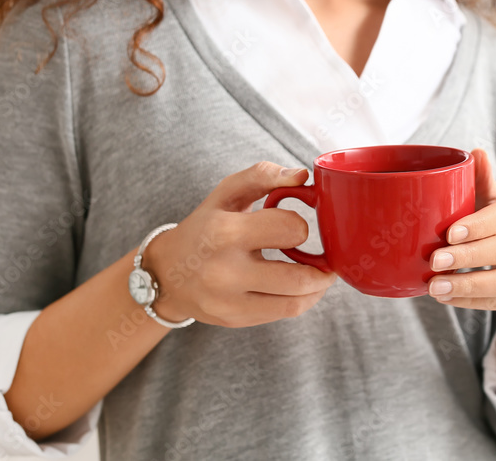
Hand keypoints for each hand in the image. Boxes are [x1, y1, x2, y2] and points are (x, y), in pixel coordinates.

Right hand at [143, 162, 336, 327]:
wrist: (166, 273)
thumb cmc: (204, 226)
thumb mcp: (226, 193)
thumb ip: (264, 176)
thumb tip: (302, 175)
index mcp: (225, 232)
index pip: (290, 229)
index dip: (300, 225)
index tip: (294, 226)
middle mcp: (224, 272)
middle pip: (299, 277)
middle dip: (323, 266)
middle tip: (328, 257)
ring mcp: (228, 302)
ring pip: (296, 302)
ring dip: (318, 287)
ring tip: (321, 274)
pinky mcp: (234, 319)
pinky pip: (283, 314)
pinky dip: (302, 300)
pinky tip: (300, 287)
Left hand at [426, 148, 495, 308]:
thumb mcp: (492, 197)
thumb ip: (481, 177)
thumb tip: (475, 153)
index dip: (479, 226)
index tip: (449, 234)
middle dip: (468, 257)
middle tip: (434, 261)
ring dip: (467, 286)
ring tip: (435, 287)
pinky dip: (470, 302)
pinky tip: (446, 297)